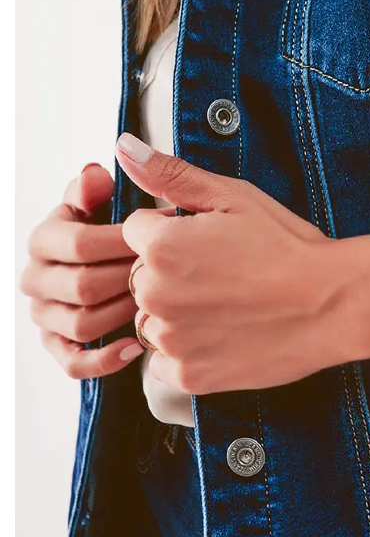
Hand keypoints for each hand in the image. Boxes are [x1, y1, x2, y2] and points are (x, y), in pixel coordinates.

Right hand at [20, 164, 144, 377]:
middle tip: (166, 272)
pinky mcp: (58, 346)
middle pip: (82, 285)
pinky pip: (74, 362)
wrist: (123, 261)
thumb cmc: (120, 229)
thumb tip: (95, 173)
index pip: (78, 242)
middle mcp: (36, 277)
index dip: (123, 240)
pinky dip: (105, 358)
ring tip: (157, 302)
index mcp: (44, 238)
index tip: (162, 235)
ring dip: (123, 313)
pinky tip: (136, 346)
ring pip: (81, 323)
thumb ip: (98, 186)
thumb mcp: (108, 200)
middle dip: (128, 278)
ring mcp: (44, 315)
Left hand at [115, 133, 341, 393]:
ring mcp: (170, 340)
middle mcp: (155, 296)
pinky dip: (186, 349)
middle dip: (170, 271)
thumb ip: (170, 174)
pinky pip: (164, 360)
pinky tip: (224, 331)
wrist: (331, 304)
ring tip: (227, 302)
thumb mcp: (233, 196)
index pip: (137, 230)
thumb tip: (125, 147)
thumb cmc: (287, 246)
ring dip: (175, 311)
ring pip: (151, 318)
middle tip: (224, 271)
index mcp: (161, 247)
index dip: (172, 230)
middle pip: (140, 275)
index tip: (208, 239)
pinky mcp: (188, 376)